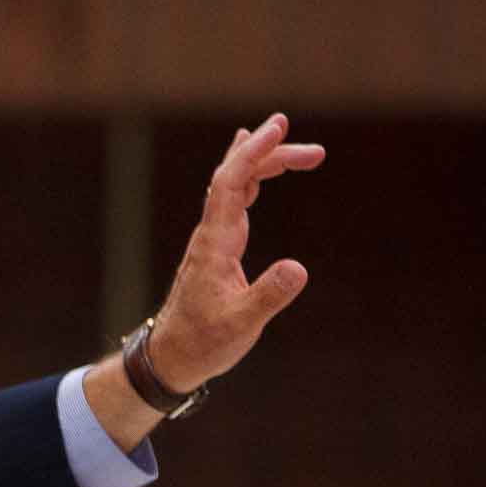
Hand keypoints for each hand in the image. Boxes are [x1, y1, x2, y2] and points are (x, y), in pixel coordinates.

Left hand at [148, 113, 325, 391]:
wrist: (171, 357)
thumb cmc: (203, 342)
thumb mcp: (240, 324)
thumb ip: (268, 296)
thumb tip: (298, 268)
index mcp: (215, 245)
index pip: (231, 185)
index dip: (252, 154)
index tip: (276, 129)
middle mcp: (211, 235)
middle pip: (235, 179)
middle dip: (269, 156)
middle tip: (314, 150)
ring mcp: (212, 240)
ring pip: (234, 188)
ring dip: (264, 166)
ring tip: (300, 151)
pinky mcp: (217, 249)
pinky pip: (231, 202)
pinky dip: (250, 181)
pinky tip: (258, 172)